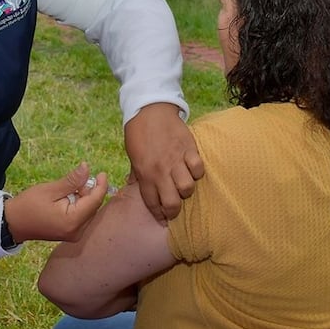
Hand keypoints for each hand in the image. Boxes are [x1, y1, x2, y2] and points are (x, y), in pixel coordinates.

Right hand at [3, 162, 107, 242]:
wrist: (13, 223)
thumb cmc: (29, 205)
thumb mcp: (50, 189)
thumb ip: (72, 180)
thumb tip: (88, 168)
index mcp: (73, 221)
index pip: (95, 201)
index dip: (101, 185)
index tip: (102, 173)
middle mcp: (77, 232)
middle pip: (93, 207)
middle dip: (89, 191)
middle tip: (77, 180)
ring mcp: (74, 235)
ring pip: (88, 212)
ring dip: (84, 198)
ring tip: (69, 190)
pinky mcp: (71, 234)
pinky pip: (82, 217)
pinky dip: (79, 205)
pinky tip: (68, 199)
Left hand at [124, 103, 203, 223]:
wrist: (150, 109)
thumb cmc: (138, 133)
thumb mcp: (132, 155)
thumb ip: (136, 173)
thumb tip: (131, 187)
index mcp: (144, 173)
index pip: (153, 203)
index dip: (159, 215)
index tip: (163, 219)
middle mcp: (160, 170)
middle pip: (172, 202)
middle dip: (174, 211)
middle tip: (174, 208)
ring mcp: (176, 160)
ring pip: (187, 188)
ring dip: (186, 190)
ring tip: (183, 186)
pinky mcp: (189, 148)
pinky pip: (198, 168)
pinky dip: (197, 172)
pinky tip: (192, 169)